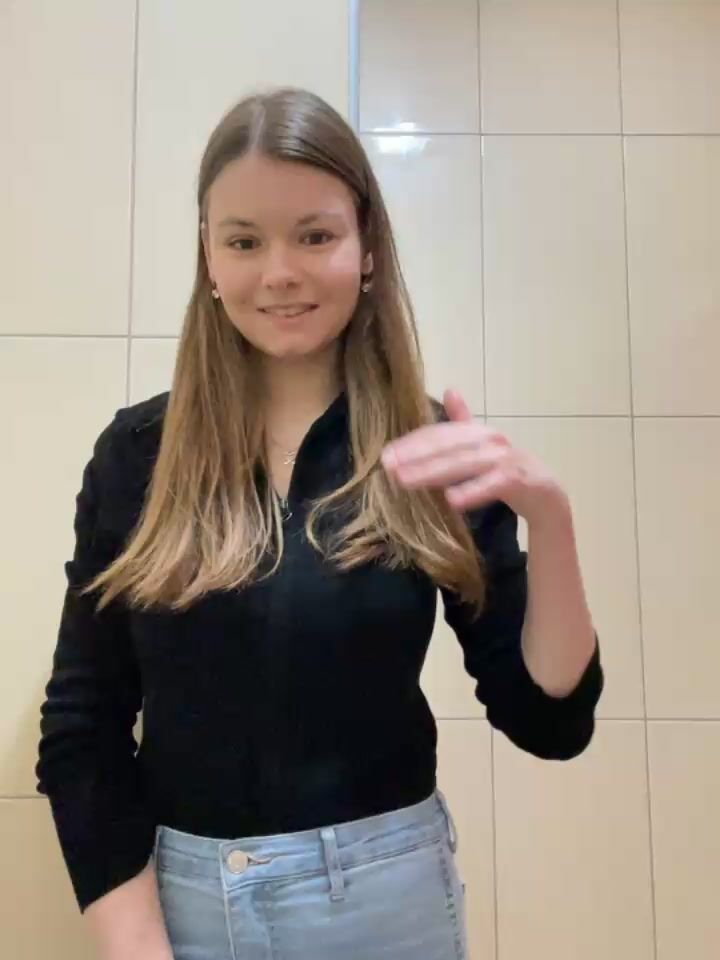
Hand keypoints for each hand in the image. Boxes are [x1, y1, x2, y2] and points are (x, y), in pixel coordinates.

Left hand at [380, 388, 567, 526]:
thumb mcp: (483, 447)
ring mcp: (507, 458)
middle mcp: (493, 440)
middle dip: (416, 456)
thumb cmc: (508, 470)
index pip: (441, 434)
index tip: (386, 455)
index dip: (412, 443)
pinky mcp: (520, 480)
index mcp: (479, 432)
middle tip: (388, 467)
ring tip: (406, 481)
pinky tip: (451, 501)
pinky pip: (493, 484)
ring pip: (465, 463)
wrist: (548, 495)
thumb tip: (450, 388)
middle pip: (449, 446)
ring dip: (434, 472)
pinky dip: (473, 491)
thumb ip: (463, 423)